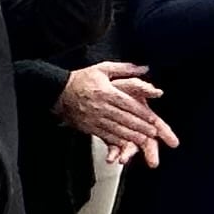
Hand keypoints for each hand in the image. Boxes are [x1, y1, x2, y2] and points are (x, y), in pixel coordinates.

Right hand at [56, 59, 179, 165]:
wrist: (58, 92)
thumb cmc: (82, 79)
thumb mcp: (103, 68)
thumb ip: (125, 68)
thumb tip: (144, 68)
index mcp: (106, 92)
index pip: (128, 104)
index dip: (142, 113)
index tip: (154, 119)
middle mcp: (101, 107)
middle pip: (124, 119)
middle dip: (141, 127)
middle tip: (154, 133)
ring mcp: (94, 119)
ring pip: (116, 129)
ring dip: (132, 136)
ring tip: (145, 141)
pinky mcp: (89, 127)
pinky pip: (105, 136)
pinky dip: (117, 141)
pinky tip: (127, 145)